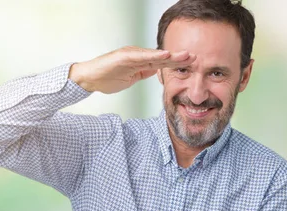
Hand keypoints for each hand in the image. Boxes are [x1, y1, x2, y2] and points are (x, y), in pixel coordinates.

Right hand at [69, 46, 195, 93]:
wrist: (90, 78)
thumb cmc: (108, 78)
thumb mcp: (132, 78)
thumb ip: (144, 72)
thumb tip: (156, 71)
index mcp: (141, 61)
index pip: (163, 62)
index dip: (178, 62)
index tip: (193, 64)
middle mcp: (138, 55)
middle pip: (163, 57)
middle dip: (180, 57)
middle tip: (196, 57)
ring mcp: (132, 55)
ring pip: (155, 55)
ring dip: (171, 55)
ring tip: (186, 55)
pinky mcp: (124, 56)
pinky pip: (142, 56)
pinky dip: (154, 55)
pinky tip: (165, 55)